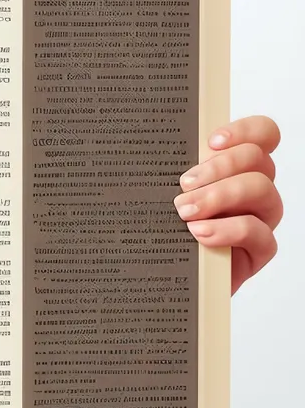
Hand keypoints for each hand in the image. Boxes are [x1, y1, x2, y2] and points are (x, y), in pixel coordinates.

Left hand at [175, 115, 281, 293]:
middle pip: (257, 159)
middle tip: (183, 185)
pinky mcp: (259, 250)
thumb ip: (167, 170)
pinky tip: (201, 234)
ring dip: (220, 195)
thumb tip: (145, 148)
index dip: (244, 131)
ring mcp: (259, 218)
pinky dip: (228, 230)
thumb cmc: (159, 228)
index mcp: (233, 167)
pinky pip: (260, 234)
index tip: (210, 142)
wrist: (160, 276)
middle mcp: (251, 188)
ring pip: (261, 190)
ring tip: (185, 212)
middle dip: (219, 167)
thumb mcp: (161, 193)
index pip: (261, 135)